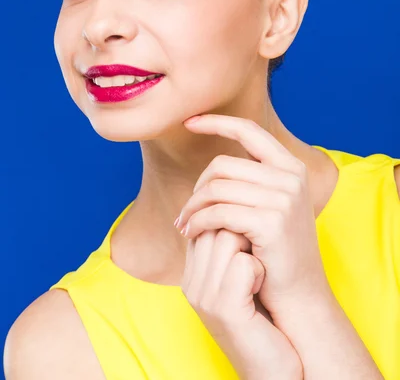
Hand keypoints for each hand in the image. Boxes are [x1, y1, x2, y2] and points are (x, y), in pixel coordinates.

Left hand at [178, 114, 331, 322]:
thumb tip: (215, 165)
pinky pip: (217, 212)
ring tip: (184, 224)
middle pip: (222, 164)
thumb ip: (254, 181)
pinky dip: (198, 222)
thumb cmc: (277, 252)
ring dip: (192, 207)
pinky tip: (192, 234)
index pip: (248, 129)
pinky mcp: (271, 221)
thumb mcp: (273, 207)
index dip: (216, 121)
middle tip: (184, 211)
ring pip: (216, 188)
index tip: (189, 122)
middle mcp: (290, 177)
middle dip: (196, 187)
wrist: (300, 295)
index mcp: (290, 167)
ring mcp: (283, 198)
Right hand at [180, 227, 302, 379]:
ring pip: (228, 237)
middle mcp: (191, 283)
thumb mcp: (241, 279)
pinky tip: (263, 285)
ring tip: (261, 269)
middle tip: (260, 247)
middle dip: (242, 226)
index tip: (253, 228)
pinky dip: (260, 268)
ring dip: (253, 246)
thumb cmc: (263, 320)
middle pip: (213, 224)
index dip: (230, 218)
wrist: (273, 368)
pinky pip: (243, 263)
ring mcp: (204, 296)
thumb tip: (239, 204)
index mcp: (192, 274)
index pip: (202, 221)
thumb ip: (231, 248)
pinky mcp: (224, 308)